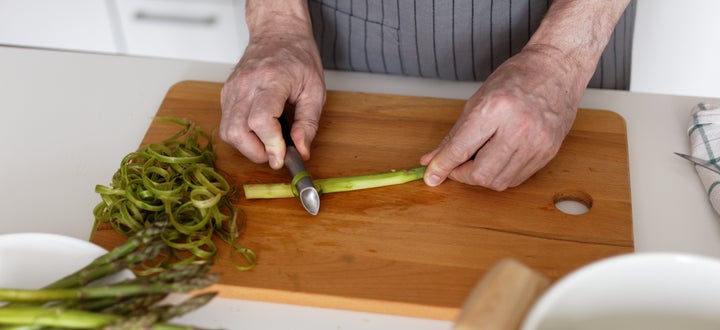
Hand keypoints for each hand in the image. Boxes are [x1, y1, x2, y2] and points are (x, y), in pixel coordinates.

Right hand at [219, 1, 324, 169]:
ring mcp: (233, 89)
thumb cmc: (298, 58)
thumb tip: (302, 151)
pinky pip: (226, 124)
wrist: (277, 33)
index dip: (270, 144)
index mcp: (273, 80)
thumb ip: (308, 123)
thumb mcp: (315, 90)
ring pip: (228, 131)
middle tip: (275, 155)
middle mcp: (247, 84)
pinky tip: (258, 132)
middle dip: (257, 153)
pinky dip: (241, 136)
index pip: (261, 120)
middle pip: (238, 131)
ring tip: (267, 144)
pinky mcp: (226, 94)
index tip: (281, 157)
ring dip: (247, 148)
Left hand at [420, 46, 580, 190]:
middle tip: (456, 165)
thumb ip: (454, 135)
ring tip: (478, 160)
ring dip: (481, 177)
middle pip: (481, 174)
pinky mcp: (549, 152)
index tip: (431, 176)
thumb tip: (431, 159)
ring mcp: (537, 142)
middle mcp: (518, 127)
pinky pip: (517, 178)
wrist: (557, 68)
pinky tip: (497, 159)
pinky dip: (501, 174)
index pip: (460, 149)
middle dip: (462, 175)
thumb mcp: (478, 100)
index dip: (442, 167)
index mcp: (495, 108)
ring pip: (499, 181)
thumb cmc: (516, 78)